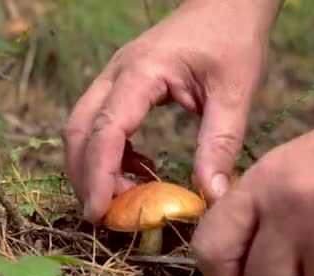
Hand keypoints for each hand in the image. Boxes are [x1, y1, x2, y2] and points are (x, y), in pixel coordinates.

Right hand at [62, 0, 280, 221]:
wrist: (227, 4)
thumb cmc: (233, 39)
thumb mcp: (234, 91)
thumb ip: (220, 143)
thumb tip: (212, 196)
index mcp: (143, 71)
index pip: (107, 128)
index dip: (99, 174)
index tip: (100, 211)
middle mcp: (117, 72)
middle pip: (79, 129)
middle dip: (83, 175)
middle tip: (102, 215)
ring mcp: (115, 75)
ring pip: (82, 125)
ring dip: (90, 165)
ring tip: (118, 198)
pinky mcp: (122, 83)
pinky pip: (99, 121)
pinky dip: (107, 152)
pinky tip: (135, 168)